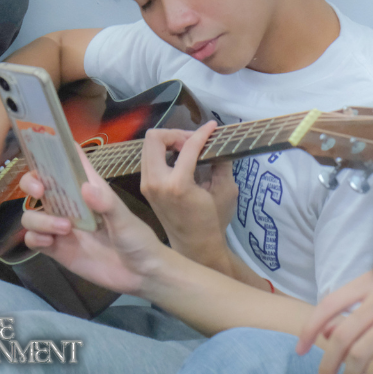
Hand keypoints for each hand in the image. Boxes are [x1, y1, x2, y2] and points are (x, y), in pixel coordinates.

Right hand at [21, 153, 166, 296]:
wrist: (140, 275)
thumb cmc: (138, 241)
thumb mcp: (126, 221)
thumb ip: (107, 205)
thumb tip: (85, 189)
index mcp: (90, 189)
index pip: (69, 161)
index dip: (54, 149)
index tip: (40, 142)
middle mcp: (72, 204)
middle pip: (39, 183)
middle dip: (31, 181)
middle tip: (40, 189)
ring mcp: (62, 226)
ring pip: (32, 214)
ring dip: (40, 219)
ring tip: (64, 229)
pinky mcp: (58, 249)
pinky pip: (33, 238)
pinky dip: (35, 238)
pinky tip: (50, 242)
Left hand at [139, 122, 238, 271]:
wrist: (194, 246)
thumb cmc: (213, 221)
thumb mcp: (226, 190)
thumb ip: (222, 163)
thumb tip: (219, 142)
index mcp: (177, 185)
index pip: (187, 147)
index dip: (201, 133)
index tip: (213, 127)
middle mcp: (156, 182)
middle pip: (154, 138)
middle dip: (176, 133)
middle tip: (194, 141)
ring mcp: (147, 185)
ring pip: (149, 145)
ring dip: (169, 141)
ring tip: (188, 149)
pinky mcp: (146, 187)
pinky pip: (149, 157)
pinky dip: (164, 152)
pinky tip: (180, 158)